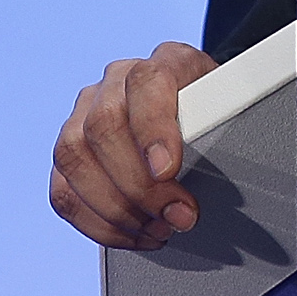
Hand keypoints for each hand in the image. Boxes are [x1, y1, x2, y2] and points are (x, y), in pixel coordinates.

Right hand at [49, 43, 216, 249]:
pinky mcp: (70, 151)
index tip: (168, 170)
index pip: (147, 81)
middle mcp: (117, 81)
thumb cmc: (216, 112)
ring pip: (73, 156)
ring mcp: (85, 112)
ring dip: (116, 207)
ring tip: (158, 228)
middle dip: (139, 185)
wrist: (199, 108)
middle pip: (103, 126)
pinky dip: (97, 222)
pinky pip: (63, 190)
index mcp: (164, 62)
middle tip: (177, 216)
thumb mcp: (233, 109)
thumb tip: (226, 166)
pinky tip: (133, 233)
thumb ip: (225, 125)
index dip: (153, 129)